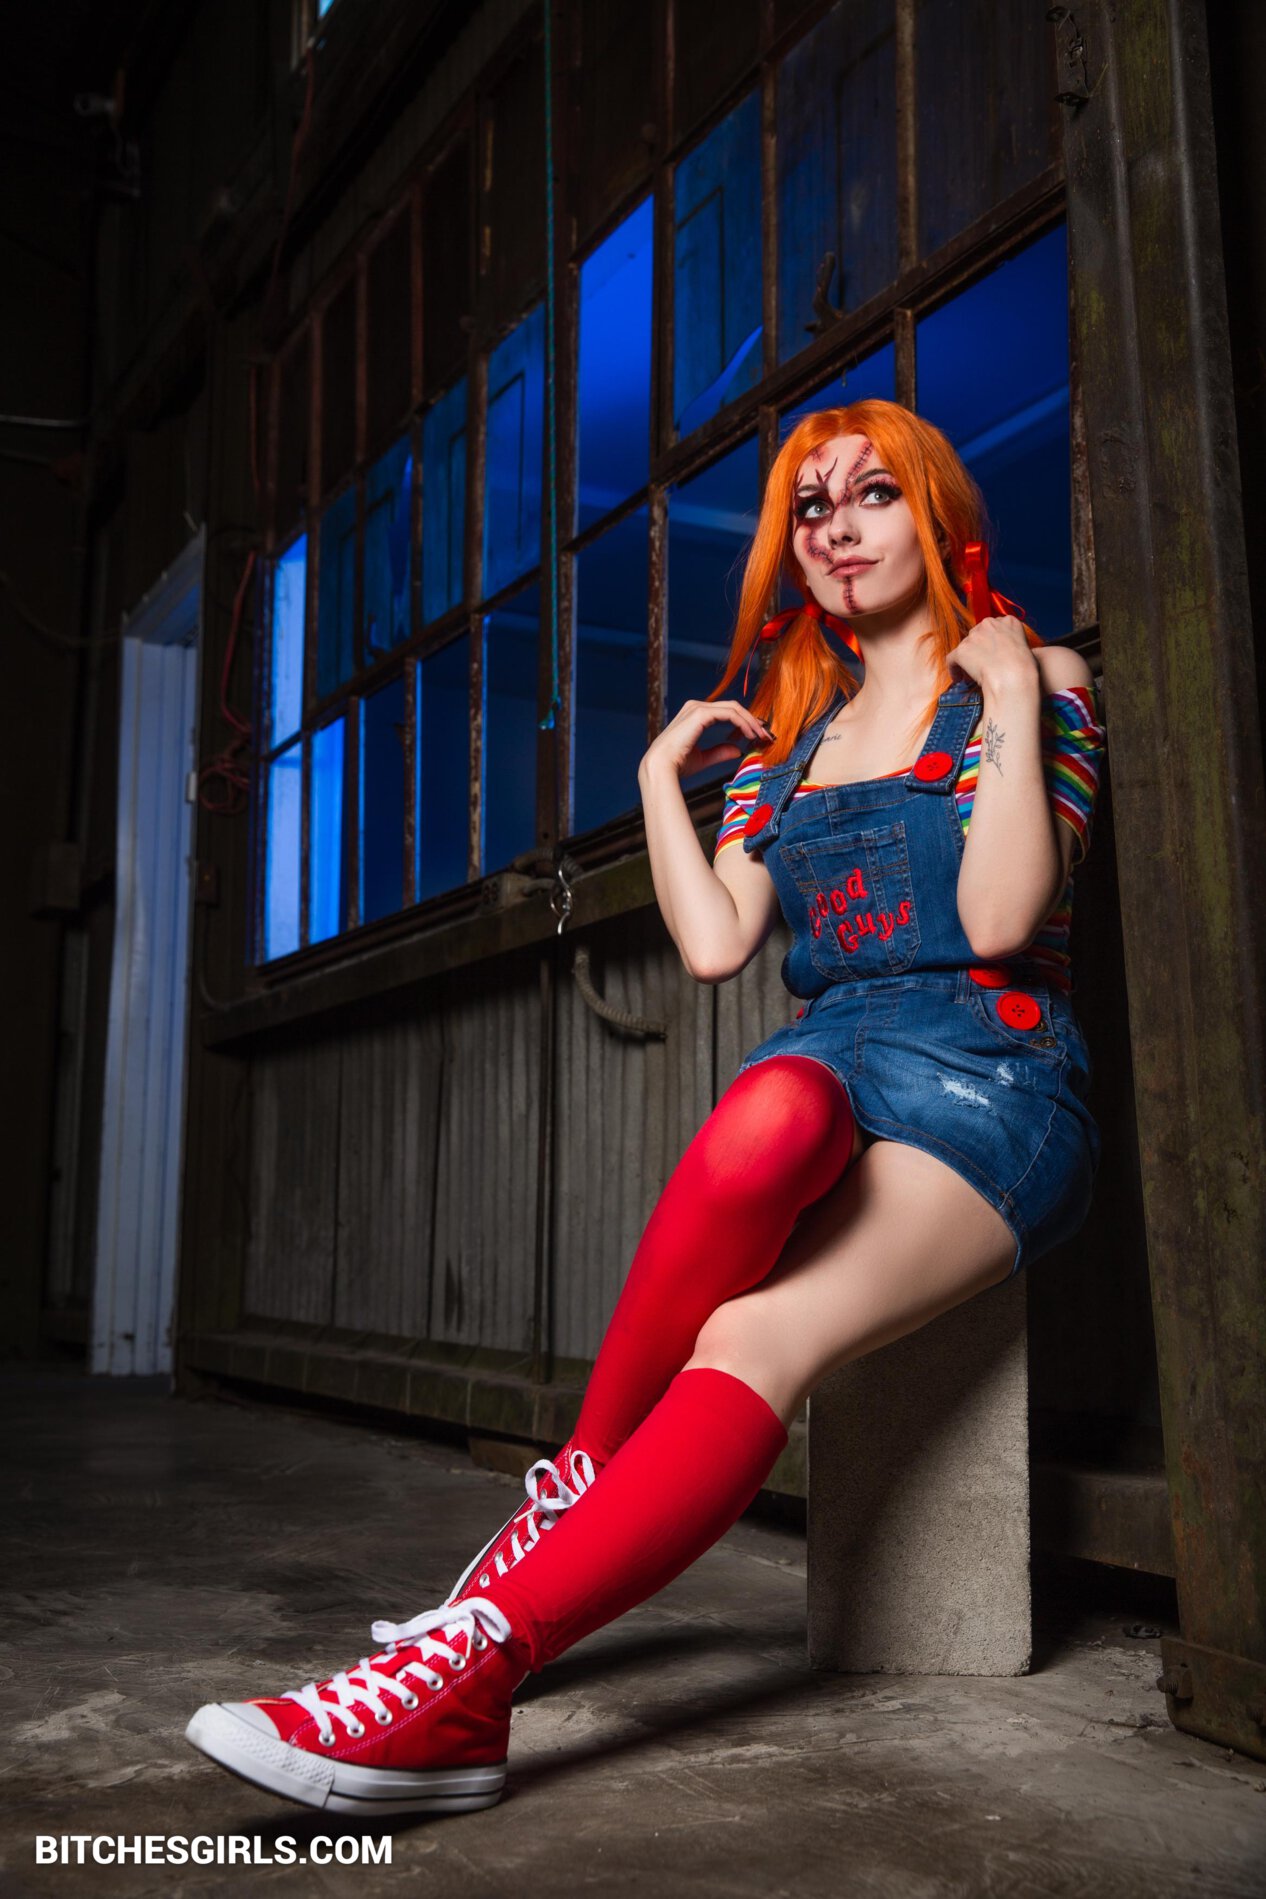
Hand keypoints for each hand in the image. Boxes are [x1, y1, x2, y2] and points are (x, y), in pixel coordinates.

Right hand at [640, 698, 771, 782]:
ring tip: (761, 736)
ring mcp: (698, 708)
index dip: (744, 722)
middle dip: (752, 720)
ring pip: (734, 708)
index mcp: (695, 715)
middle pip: (733, 707)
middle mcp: (696, 707)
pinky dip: (744, 722)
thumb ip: (720, 752)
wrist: (661, 767)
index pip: (726, 712)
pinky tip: (751, 735)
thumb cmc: (678, 764)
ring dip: (751, 721)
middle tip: (765, 734)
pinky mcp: (701, 713)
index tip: (757, 735)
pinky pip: (730, 713)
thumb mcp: (704, 758)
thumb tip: (738, 750)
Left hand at [947, 615, 1038, 698]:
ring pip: (965, 646)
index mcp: (1009, 622)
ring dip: (967, 659)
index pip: (993, 627)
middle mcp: (990, 624)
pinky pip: (952, 658)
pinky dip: (954, 668)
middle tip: (981, 664)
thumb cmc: (1024, 668)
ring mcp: (975, 636)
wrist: (1013, 677)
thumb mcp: (1025, 647)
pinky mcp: (962, 650)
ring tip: (972, 674)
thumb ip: (1011, 643)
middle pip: (977, 634)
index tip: (991, 653)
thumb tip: (1001, 653)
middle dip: (977, 649)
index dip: (990, 642)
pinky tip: (958, 678)